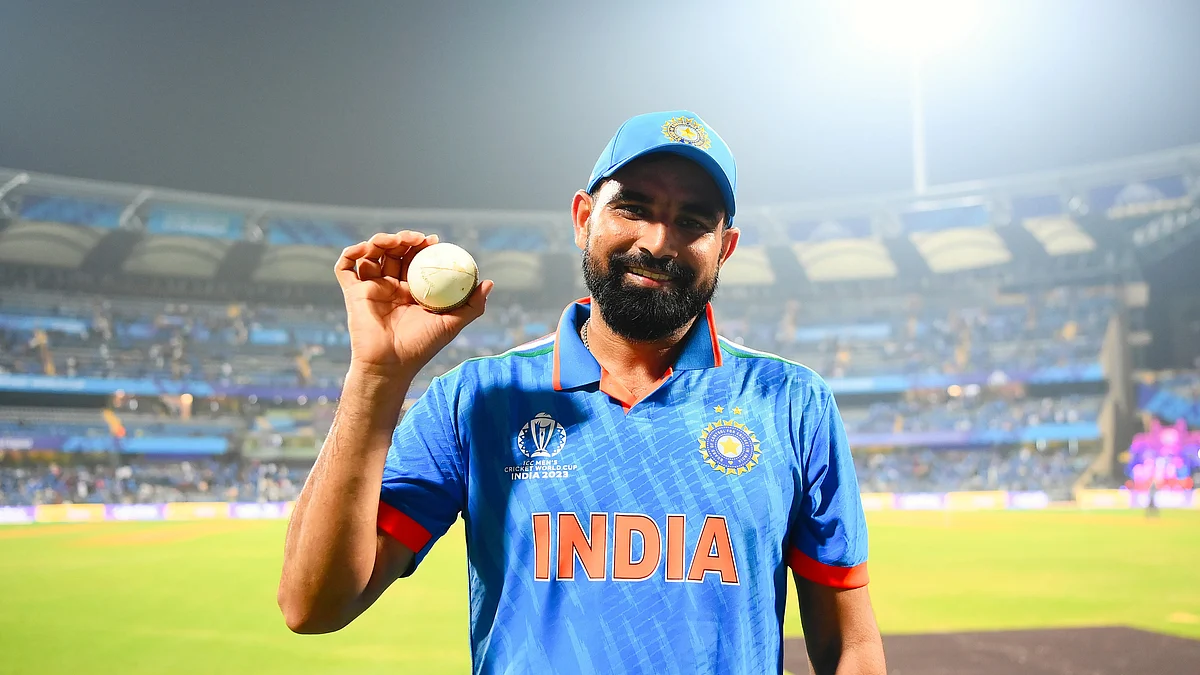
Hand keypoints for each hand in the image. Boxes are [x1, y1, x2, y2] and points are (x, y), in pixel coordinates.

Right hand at [335, 231, 492, 377]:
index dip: (423, 247)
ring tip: (396, 241)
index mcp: (411, 291)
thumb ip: (471, 305)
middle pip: (394, 252)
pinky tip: (367, 249)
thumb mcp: (452, 325)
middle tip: (417, 239)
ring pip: (372, 254)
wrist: (391, 366)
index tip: (434, 241)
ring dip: (381, 240)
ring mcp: (370, 288)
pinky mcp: (352, 293)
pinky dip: (352, 252)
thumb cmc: (421, 348)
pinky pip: (346, 267)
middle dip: (404, 239)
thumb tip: (488, 282)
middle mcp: (390, 287)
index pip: (415, 260)